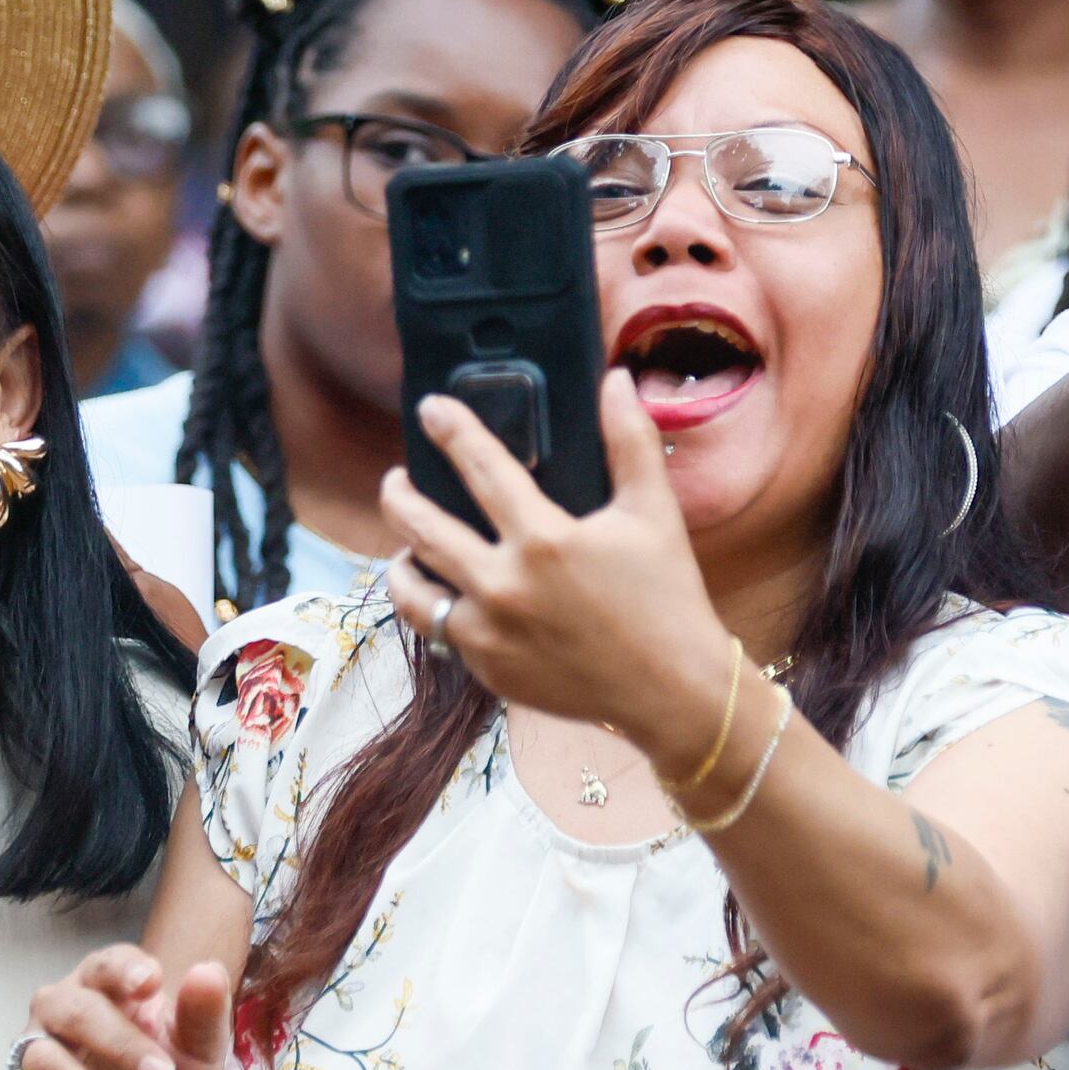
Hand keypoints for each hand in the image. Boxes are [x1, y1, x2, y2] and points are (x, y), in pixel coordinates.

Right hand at [9, 946, 232, 1069]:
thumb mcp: (198, 1054)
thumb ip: (204, 1015)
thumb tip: (208, 972)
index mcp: (104, 987)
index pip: (105, 965)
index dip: (122, 971)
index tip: (150, 985)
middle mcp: (60, 1012)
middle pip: (72, 1011)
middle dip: (118, 1044)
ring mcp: (33, 1057)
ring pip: (42, 1063)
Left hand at [376, 369, 734, 765]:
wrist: (672, 690)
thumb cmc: (667, 596)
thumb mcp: (653, 511)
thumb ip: (630, 440)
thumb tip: (615, 379)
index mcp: (543, 539)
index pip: (481, 467)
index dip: (452, 430)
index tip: (431, 408)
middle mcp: (503, 586)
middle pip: (422, 528)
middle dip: (399, 495)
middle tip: (396, 478)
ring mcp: (489, 634)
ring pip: (413, 589)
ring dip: (402, 558)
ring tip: (406, 543)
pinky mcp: (488, 671)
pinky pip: (440, 632)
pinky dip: (433, 607)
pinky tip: (439, 593)